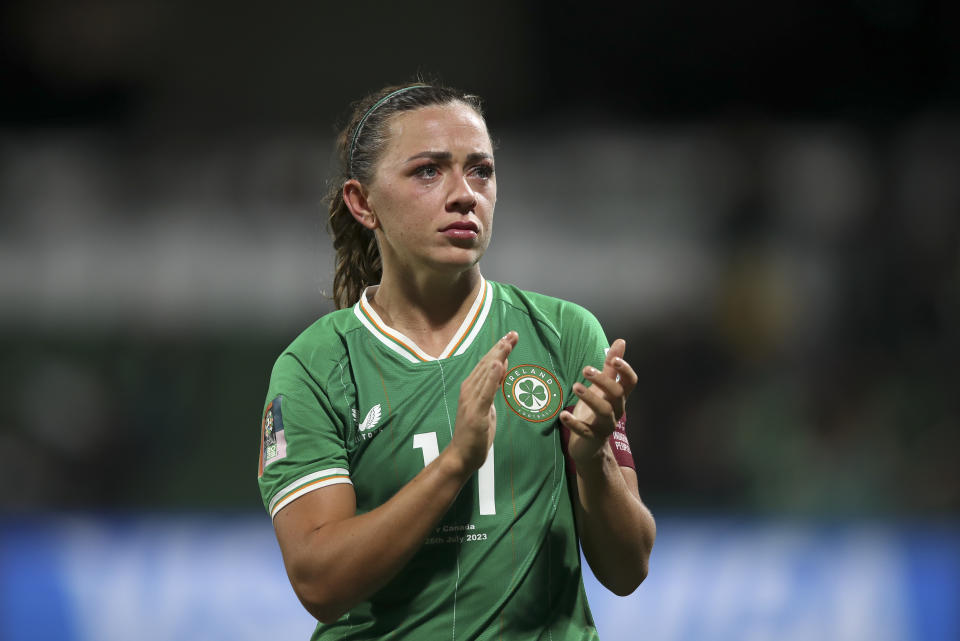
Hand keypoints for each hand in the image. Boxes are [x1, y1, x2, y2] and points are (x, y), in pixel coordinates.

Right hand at [448, 331, 516, 472]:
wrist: (461, 456)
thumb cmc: (474, 433)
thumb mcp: (487, 407)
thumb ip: (492, 387)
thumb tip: (500, 367)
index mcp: (470, 388)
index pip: (486, 363)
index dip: (498, 349)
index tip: (510, 336)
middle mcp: (468, 390)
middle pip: (486, 364)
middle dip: (500, 348)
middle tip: (513, 334)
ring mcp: (471, 401)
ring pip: (486, 374)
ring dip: (497, 357)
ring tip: (508, 343)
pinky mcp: (476, 413)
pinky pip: (486, 392)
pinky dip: (492, 377)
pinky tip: (497, 365)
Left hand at [559, 339, 636, 465]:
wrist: (590, 446)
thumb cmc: (595, 412)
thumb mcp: (602, 388)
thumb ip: (610, 366)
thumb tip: (621, 342)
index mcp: (619, 397)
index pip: (631, 382)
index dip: (625, 370)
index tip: (614, 360)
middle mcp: (616, 410)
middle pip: (617, 394)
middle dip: (603, 380)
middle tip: (585, 369)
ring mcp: (605, 425)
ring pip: (604, 411)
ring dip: (590, 397)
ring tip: (575, 386)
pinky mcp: (591, 438)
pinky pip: (585, 431)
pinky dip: (574, 423)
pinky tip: (563, 415)